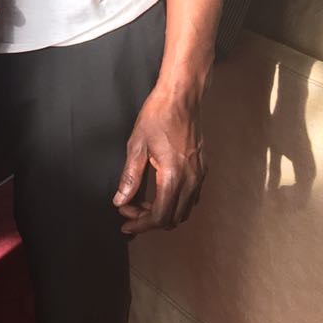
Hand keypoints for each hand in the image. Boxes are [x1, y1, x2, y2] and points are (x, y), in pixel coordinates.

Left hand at [113, 86, 205, 235]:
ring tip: (142, 203)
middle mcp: (191, 179)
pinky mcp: (202, 169)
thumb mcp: (136, 146)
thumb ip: (129, 177)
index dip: (141, 224)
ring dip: (163, 213)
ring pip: (184, 210)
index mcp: (174, 176)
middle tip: (130, 211)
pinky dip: (175, 203)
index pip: (160, 216)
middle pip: (174, 218)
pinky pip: (191, 197)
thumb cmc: (158, 116)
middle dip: (150, 221)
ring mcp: (199, 175)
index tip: (126, 222)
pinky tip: (159, 193)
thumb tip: (120, 200)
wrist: (181, 98)